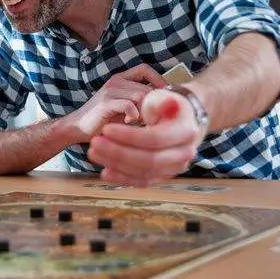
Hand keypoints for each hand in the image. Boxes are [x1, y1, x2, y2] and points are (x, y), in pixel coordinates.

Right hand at [57, 64, 165, 142]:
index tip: (165, 96)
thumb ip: (140, 101)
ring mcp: (110, 91)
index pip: (145, 69)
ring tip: (141, 121)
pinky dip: (134, 115)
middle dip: (153, 104)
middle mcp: (116, 81)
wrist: (78, 126)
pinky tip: (129, 122)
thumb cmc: (105, 119)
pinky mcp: (105, 103)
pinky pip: (129, 106)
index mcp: (121, 79)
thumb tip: (165, 103)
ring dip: (145, 111)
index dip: (158, 79)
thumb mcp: (125, 106)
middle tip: (152, 118)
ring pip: (140, 95)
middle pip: (146, 87)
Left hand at [87, 88, 206, 186]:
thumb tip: (166, 102)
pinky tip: (105, 172)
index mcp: (185, 132)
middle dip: (118, 153)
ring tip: (94, 153)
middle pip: (149, 160)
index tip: (106, 129)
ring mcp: (174, 168)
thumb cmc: (167, 106)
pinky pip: (143, 181)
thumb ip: (161, 101)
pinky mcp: (163, 175)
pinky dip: (123, 178)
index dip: (129, 136)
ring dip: (116, 165)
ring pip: (144, 172)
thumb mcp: (163, 97)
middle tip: (94, 143)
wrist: (181, 121)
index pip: (155, 138)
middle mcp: (184, 153)